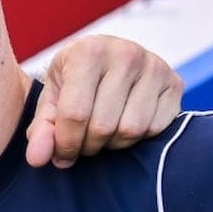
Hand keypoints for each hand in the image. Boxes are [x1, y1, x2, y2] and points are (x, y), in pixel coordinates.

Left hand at [25, 34, 182, 167]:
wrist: (108, 59)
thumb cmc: (75, 80)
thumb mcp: (52, 97)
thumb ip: (42, 128)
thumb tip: (37, 160)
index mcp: (88, 51)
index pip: (75, 113)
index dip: (66, 143)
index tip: (61, 154)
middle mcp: (125, 54)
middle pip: (103, 125)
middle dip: (88, 145)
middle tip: (81, 145)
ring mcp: (155, 66)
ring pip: (131, 130)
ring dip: (112, 144)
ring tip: (100, 135)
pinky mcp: (176, 83)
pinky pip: (156, 129)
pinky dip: (138, 138)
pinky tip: (123, 125)